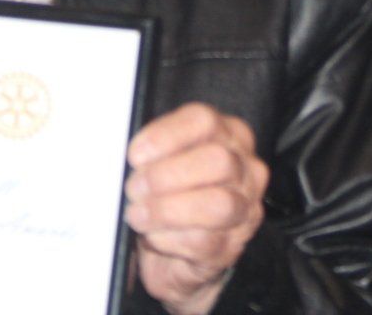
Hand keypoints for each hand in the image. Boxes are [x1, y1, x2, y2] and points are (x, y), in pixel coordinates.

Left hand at [124, 102, 268, 314]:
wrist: (173, 250)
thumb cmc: (167, 195)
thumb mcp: (161, 161)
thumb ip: (151, 152)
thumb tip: (125, 153)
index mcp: (228, 134)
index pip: (203, 121)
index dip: (166, 136)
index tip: (135, 155)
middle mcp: (245, 168)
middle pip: (217, 160)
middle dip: (167, 175)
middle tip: (134, 188)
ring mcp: (245, 209)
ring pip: (218, 204)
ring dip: (168, 210)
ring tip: (138, 215)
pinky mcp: (232, 246)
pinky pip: (204, 241)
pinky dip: (170, 239)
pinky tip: (152, 236)